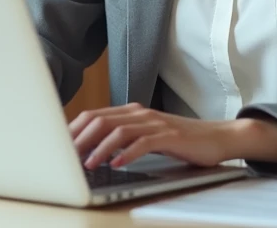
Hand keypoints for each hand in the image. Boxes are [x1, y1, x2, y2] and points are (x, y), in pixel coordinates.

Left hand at [70, 103, 276, 169]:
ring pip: (118, 131)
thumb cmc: (182, 140)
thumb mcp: (148, 136)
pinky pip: (143, 143)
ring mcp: (155, 123)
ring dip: (99, 148)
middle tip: (64, 157)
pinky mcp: (170, 136)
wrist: (219, 137)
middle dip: (79, 138)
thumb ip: (125, 138)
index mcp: (132, 112)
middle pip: (101, 120)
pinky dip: (127, 153)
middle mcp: (141, 113)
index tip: (57, 145)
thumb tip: (91, 151)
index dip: (74, 129)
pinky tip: (116, 165)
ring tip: (87, 164)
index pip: (94, 115)